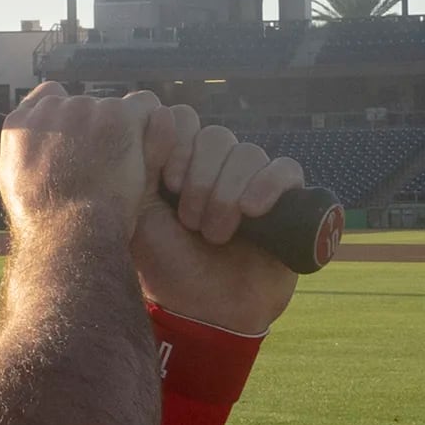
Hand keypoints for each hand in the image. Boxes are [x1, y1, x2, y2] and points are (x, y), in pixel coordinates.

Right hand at [0, 84, 149, 245]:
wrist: (69, 233)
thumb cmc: (45, 222)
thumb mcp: (13, 183)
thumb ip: (24, 151)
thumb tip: (36, 138)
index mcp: (20, 124)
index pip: (50, 97)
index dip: (70, 118)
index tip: (82, 139)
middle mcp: (51, 109)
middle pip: (86, 104)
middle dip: (98, 129)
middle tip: (107, 164)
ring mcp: (84, 109)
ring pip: (115, 107)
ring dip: (123, 131)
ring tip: (125, 168)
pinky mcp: (117, 116)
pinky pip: (145, 106)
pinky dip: (153, 128)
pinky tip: (149, 155)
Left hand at [128, 108, 304, 335]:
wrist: (204, 312)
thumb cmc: (167, 266)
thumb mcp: (138, 212)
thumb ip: (142, 162)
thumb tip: (161, 112)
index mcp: (180, 164)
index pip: (185, 121)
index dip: (179, 146)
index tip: (169, 184)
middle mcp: (217, 168)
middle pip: (216, 136)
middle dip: (201, 181)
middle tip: (190, 222)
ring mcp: (252, 182)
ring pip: (248, 153)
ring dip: (227, 194)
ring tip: (215, 234)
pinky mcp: (286, 200)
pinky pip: (286, 169)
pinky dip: (268, 185)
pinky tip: (253, 211)